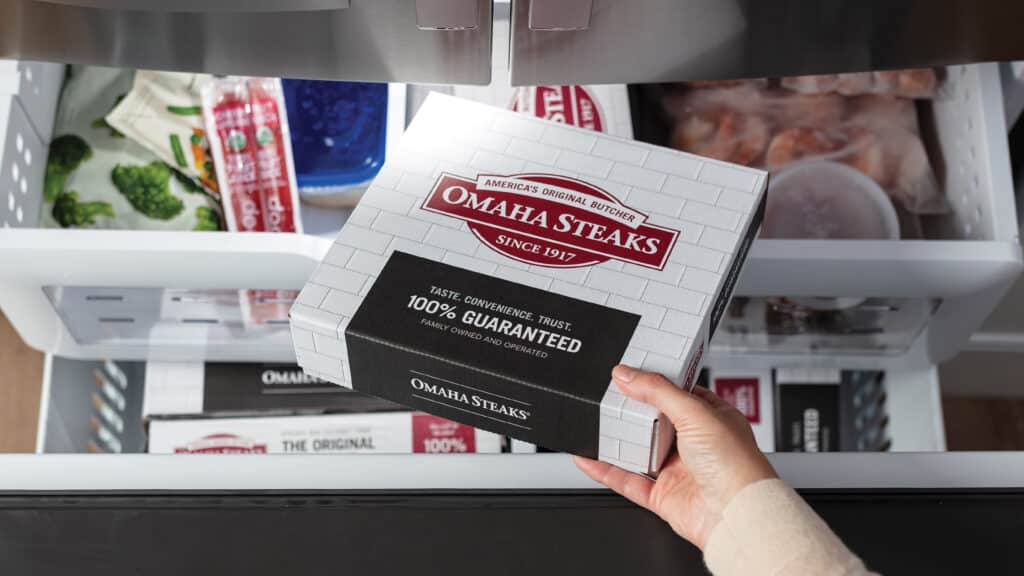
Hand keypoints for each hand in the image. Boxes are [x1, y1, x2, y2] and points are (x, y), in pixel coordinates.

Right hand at [575, 365, 776, 550]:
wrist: (737, 515)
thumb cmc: (737, 466)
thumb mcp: (696, 412)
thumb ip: (658, 391)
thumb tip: (627, 375)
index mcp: (710, 418)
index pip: (676, 393)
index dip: (653, 383)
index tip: (628, 374)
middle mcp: (694, 444)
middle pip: (653, 422)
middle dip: (631, 412)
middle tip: (606, 397)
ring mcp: (677, 470)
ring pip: (637, 452)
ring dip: (616, 442)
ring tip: (593, 424)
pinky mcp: (662, 495)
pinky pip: (627, 481)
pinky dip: (605, 471)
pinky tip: (589, 459)